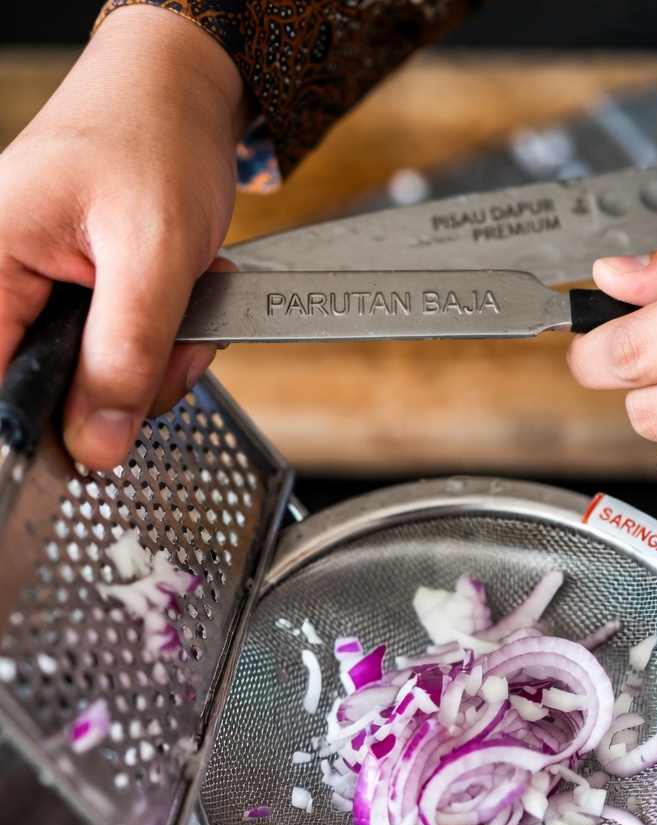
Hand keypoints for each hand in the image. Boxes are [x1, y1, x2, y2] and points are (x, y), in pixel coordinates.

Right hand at [0, 5, 249, 470]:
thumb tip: (94, 447)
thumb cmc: (158, 140)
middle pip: (48, 394)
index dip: (48, 426)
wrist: (182, 92)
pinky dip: (154, 344)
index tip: (105, 431)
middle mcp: (1, 281)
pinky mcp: (68, 298)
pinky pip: (108, 354)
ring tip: (184, 307)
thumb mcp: (154, 257)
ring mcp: (34, 292)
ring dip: (152, 364)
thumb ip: (125, 357)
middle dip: (127, 386)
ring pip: (88, 382)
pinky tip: (177, 304)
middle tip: (176, 344)